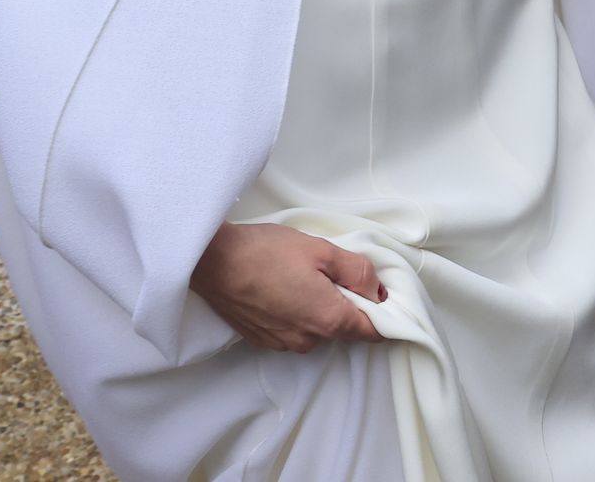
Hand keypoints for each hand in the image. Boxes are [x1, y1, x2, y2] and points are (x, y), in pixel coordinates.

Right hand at [191, 223, 385, 353]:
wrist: (212, 263)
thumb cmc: (267, 251)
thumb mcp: (320, 250)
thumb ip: (355, 270)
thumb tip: (378, 289)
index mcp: (329, 320)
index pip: (372, 331)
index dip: (383, 313)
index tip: (380, 291)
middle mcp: (308, 342)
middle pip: (342, 328)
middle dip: (345, 302)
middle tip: (332, 269)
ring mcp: (283, 345)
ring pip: (316, 329)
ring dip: (317, 307)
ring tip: (300, 274)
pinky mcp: (262, 341)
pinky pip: (292, 329)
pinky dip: (294, 312)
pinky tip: (280, 286)